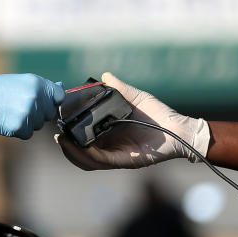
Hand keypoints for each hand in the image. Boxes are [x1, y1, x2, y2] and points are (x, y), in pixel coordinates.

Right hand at [0, 74, 64, 138]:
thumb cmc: (0, 89)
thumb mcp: (22, 81)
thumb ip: (43, 87)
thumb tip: (62, 88)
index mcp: (37, 83)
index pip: (59, 96)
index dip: (52, 100)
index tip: (42, 100)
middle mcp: (35, 97)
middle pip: (50, 113)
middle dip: (39, 112)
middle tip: (20, 105)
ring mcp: (28, 113)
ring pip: (39, 125)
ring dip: (29, 121)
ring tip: (12, 110)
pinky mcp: (20, 127)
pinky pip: (28, 134)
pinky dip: (19, 130)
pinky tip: (8, 119)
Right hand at [56, 72, 210, 168]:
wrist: (179, 129)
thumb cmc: (160, 114)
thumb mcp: (136, 98)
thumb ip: (120, 89)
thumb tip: (104, 75)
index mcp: (110, 134)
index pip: (85, 138)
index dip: (70, 133)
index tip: (59, 121)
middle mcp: (111, 147)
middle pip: (82, 153)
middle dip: (66, 146)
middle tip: (57, 134)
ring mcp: (117, 155)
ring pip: (88, 160)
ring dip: (72, 153)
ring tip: (62, 140)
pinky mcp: (126, 160)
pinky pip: (103, 161)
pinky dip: (89, 155)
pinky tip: (79, 146)